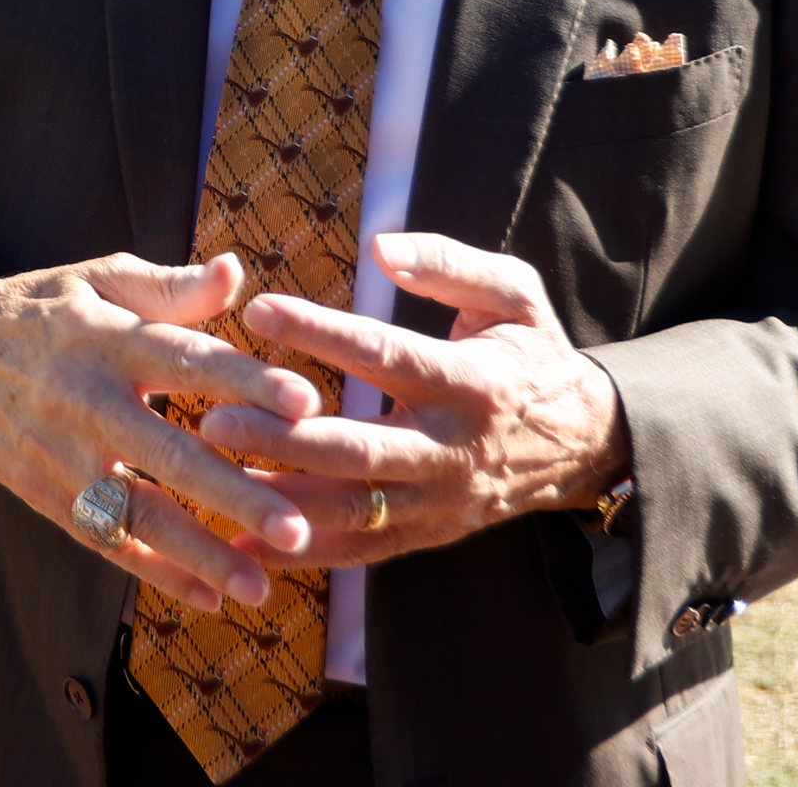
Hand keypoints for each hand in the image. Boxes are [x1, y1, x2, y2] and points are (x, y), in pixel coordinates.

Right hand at [0, 253, 322, 612]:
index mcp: (108, 337)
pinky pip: (104, 541)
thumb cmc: (43, 308)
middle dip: (235, 494)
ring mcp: (61, 455)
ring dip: (201, 554)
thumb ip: (169, 285)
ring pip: (137, 514)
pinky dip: (155, 572)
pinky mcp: (43, 493)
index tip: (309, 404)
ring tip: (260, 585)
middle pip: (169, 454)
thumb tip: (235, 272)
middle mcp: (86, 400)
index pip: (188, 360)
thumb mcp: (98, 277)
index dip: (248, 382)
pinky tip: (208, 596)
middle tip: (298, 527)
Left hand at [200, 232, 629, 570]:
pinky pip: (360, 550)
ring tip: (214, 477)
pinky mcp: (429, 533)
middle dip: (281, 440)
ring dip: (280, 499)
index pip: (383, 355)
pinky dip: (302, 552)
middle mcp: (451, 448)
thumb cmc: (533, 353)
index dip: (319, 332)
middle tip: (212, 420)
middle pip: (356, 449)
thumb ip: (449, 264)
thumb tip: (380, 247)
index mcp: (470, 382)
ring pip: (351, 509)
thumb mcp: (515, 292)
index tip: (257, 309)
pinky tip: (242, 542)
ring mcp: (439, 500)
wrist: (585, 443)